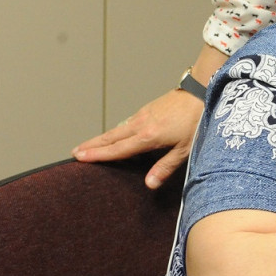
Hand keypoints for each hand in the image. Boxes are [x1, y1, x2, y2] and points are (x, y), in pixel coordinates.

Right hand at [72, 88, 203, 188]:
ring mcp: (143, 114)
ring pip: (117, 128)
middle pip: (110, 137)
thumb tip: (149, 184)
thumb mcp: (185, 149)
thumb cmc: (196, 120)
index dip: (98, 155)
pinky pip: (126, 122)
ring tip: (88, 145)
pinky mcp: (148, 109)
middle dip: (91, 145)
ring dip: (101, 138)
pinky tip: (115, 134)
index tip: (80, 158)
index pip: (117, 149)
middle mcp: (140, 124)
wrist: (201, 91)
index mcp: (147, 136)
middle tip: (74, 152)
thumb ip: (165, 167)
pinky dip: (115, 130)